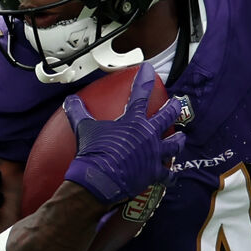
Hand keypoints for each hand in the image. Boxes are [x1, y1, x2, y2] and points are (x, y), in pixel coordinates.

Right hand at [61, 66, 189, 206]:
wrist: (99, 180)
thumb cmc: (92, 153)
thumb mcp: (84, 128)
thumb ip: (78, 112)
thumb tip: (70, 101)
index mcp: (133, 121)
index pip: (141, 93)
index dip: (145, 78)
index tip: (150, 69)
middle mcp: (148, 135)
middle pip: (167, 116)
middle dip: (173, 108)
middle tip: (175, 104)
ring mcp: (154, 154)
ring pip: (175, 144)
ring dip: (178, 140)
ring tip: (181, 138)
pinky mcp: (154, 173)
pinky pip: (167, 174)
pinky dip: (170, 175)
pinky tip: (172, 176)